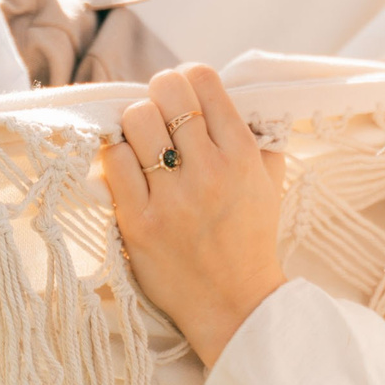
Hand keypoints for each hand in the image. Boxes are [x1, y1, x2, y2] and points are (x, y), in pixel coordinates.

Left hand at [98, 64, 288, 366]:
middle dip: (159, 96)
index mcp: (243, 155)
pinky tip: (130, 169)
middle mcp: (209, 171)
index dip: (188, 79)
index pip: (203, 79)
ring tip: (144, 144)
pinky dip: (118, 157)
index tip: (184, 96)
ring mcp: (172, 197)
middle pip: (165, 90)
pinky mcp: (139, 222)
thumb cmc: (251, 239)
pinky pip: (114, 162)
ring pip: (135, 120)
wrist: (235, 305)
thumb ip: (257, 136)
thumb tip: (230, 97)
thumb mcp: (270, 183)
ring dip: (136, 125)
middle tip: (160, 115)